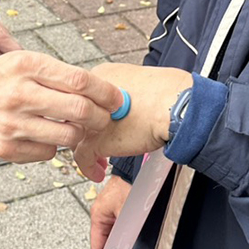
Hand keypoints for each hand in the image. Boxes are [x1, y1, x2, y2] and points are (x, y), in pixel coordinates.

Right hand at [0, 51, 122, 164]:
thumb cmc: (0, 78)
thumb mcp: (25, 61)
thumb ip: (60, 74)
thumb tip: (104, 92)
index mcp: (26, 65)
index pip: (79, 80)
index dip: (106, 92)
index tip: (116, 99)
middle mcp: (18, 94)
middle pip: (79, 110)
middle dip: (101, 117)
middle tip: (104, 118)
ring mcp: (11, 123)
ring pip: (68, 136)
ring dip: (80, 133)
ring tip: (76, 126)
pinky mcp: (6, 148)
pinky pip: (48, 152)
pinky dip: (54, 145)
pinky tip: (46, 134)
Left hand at [72, 61, 191, 180]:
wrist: (173, 105)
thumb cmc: (169, 93)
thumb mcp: (142, 82)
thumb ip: (127, 93)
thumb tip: (132, 104)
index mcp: (103, 76)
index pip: (85, 96)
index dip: (91, 113)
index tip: (98, 122)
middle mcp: (90, 95)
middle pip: (76, 115)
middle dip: (85, 131)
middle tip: (94, 140)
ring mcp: (89, 117)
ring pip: (76, 135)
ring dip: (87, 149)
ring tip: (98, 160)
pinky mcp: (94, 139)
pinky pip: (82, 157)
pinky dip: (89, 167)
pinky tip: (97, 172)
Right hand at [90, 174, 130, 248]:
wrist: (142, 168)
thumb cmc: (131, 184)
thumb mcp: (126, 214)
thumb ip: (124, 236)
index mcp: (98, 214)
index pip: (97, 245)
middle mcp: (104, 212)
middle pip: (107, 240)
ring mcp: (114, 209)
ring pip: (116, 234)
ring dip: (123, 243)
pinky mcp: (124, 205)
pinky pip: (124, 225)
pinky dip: (128, 234)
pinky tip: (137, 239)